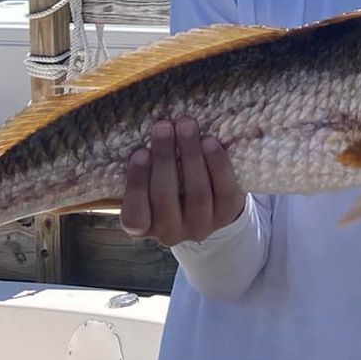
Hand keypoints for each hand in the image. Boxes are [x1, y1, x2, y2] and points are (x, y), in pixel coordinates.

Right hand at [120, 118, 246, 244]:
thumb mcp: (151, 182)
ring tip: (186, 125)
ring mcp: (200, 226)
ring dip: (191, 155)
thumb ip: (147, 166)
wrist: (210, 204)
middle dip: (164, 158)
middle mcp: (170, 233)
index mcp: (143, 227)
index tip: (140, 151)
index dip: (137, 183)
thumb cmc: (171, 185)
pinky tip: (210, 141)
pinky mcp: (226, 215)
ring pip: (196, 193)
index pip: (134, 215)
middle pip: (165, 198)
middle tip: (163, 126)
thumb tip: (150, 131)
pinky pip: (223, 190)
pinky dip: (217, 164)